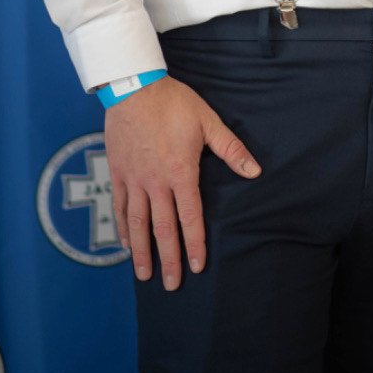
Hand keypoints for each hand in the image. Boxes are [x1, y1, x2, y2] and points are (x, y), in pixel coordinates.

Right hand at [106, 74, 259, 289]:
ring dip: (141, 251)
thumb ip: (231, 150)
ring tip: (144, 275)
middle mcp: (156, 182)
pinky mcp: (118, 172)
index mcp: (181, 172)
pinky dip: (122, 227)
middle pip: (163, 228)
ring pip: (138, 223)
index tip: (197, 266)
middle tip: (172, 285)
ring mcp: (134, 179)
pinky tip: (124, 243)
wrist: (134, 87)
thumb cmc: (174, 103)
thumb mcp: (208, 122)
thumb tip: (254, 171)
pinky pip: (120, 206)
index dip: (195, 243)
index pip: (190, 217)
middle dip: (169, 258)